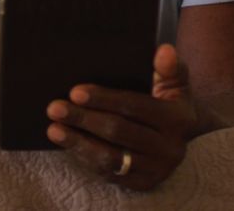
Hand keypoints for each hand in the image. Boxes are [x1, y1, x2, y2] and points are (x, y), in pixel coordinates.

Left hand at [45, 44, 197, 190]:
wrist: (179, 136)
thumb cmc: (169, 101)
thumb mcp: (175, 82)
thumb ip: (170, 66)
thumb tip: (164, 50)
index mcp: (179, 118)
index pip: (134, 106)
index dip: (103, 99)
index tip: (75, 91)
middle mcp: (171, 148)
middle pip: (118, 132)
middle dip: (83, 119)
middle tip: (55, 108)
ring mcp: (157, 170)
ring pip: (111, 157)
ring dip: (78, 142)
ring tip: (54, 129)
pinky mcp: (143, 184)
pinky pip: (109, 173)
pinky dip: (86, 158)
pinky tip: (69, 144)